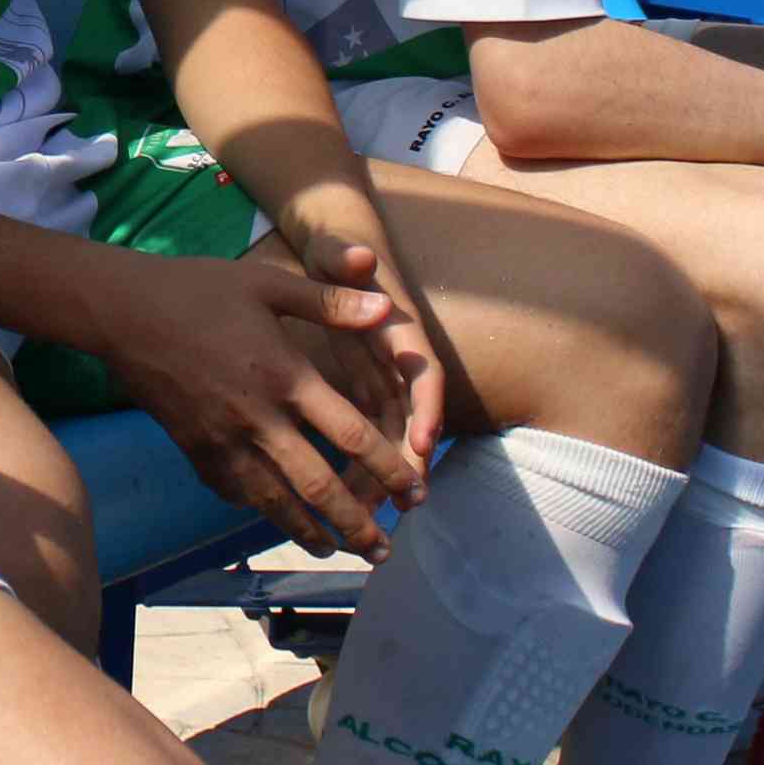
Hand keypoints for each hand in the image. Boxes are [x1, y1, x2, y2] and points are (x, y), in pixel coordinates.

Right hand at [105, 251, 421, 560]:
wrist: (122, 312)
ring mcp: (223, 440)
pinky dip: (259, 510)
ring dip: (310, 532)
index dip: (389, 469)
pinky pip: (233, 492)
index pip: (352, 436)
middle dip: (357, 524)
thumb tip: (387, 309)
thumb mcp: (267, 284)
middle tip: (384, 550)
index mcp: (285, 376)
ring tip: (337, 551)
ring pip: (274, 503)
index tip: (414, 492)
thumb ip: (330, 302)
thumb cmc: (198, 290)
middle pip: (318, 487)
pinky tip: (277, 520)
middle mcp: (258, 418)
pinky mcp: (195, 449)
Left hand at [265, 206, 444, 476]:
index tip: (423, 442)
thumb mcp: (336, 250)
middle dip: (412, 458)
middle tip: (408, 500)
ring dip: (387, 472)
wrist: (335, 251)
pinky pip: (369, 432)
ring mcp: (386, 376)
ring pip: (393, 433)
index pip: (424, 371)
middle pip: (414, 415)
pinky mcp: (367, 386)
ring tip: (374, 514)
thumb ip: (344, 255)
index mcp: (399, 329)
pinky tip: (347, 499)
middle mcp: (401, 359)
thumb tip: (360, 255)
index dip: (427, 407)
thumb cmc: (335, 250)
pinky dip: (362, 463)